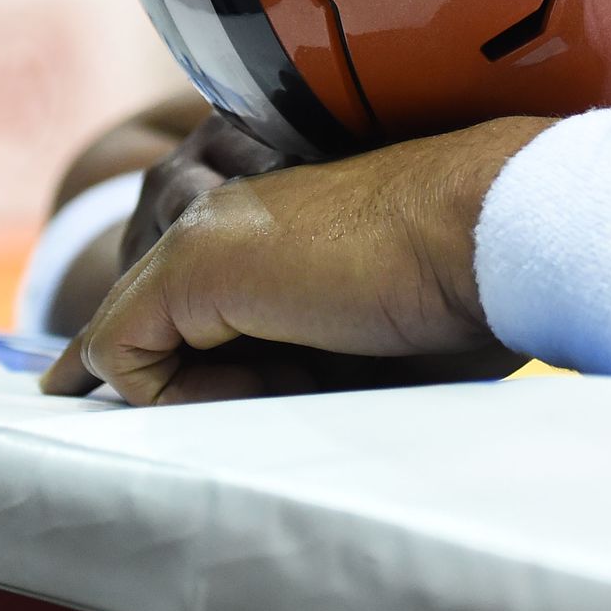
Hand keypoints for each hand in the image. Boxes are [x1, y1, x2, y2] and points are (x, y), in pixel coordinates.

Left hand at [42, 117, 548, 404]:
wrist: (492, 228)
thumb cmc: (468, 284)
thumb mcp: (368, 329)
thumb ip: (303, 350)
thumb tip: (256, 399)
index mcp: (276, 218)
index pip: (185, 303)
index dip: (202, 366)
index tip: (265, 379)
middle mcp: (228, 212)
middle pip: (152, 324)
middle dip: (198, 381)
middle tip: (312, 380)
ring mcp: (204, 230)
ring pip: (135, 340)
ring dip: (207, 388)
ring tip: (310, 374)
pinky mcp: (191, 263)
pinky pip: (119, 353)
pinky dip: (177, 395)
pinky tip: (272, 378)